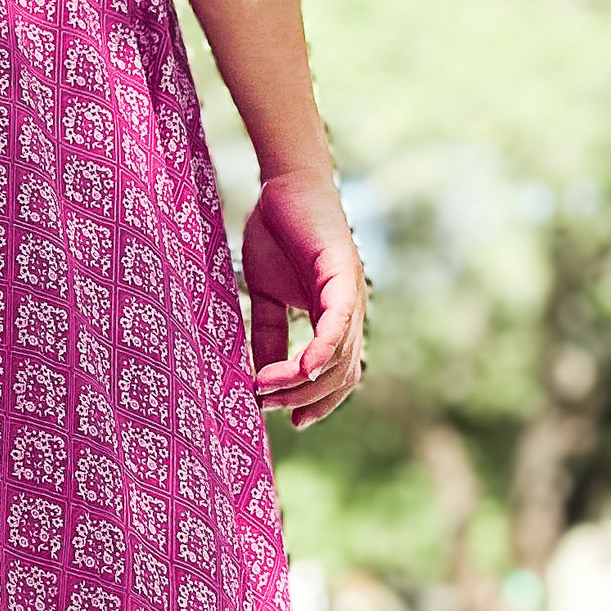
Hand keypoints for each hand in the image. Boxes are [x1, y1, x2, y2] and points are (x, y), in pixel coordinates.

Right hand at [242, 167, 365, 430]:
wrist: (284, 186)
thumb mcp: (266, 295)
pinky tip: (300, 369)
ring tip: (264, 389)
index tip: (291, 424)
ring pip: (338, 358)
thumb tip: (259, 378)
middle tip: (264, 405)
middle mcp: (350, 313)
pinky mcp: (342, 276)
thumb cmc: (277, 234)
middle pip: (340, 376)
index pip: (338, 376)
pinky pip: (336, 325)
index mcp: (334, 320)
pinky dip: (321, 351)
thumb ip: (268, 334)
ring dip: (300, 382)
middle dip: (302, 398)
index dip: (319, 403)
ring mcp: (351, 296)